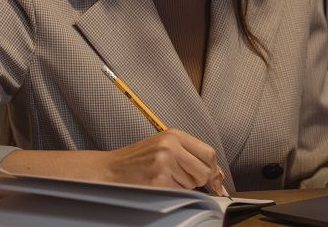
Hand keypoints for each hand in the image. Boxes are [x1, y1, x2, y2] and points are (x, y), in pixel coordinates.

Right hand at [98, 129, 224, 194]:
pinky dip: (172, 192)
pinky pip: (179, 192)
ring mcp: (164, 163)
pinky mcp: (158, 180)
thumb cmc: (138, 160)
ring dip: (182, 186)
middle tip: (182, 178)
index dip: (213, 168)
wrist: (110, 169)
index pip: (208, 152)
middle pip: (204, 170)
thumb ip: (189, 154)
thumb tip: (217, 175)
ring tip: (164, 177)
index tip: (215, 179)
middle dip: (198, 180)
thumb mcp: (164, 146)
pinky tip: (158, 184)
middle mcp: (170, 146)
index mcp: (174, 135)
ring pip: (192, 184)